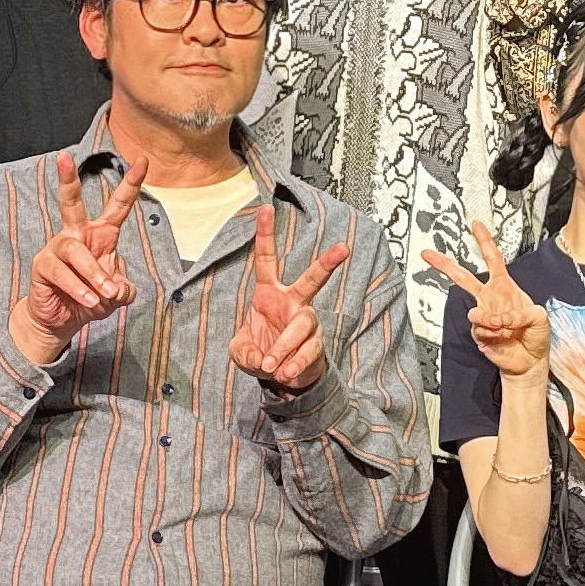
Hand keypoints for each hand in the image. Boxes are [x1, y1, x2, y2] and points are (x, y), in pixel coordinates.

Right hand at [13, 153, 145, 364]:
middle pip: (70, 202)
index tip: (143, 160)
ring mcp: (57, 249)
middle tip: (63, 156)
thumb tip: (120, 288)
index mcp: (100, 234)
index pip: (118, 206)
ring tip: (105, 294)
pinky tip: (89, 300)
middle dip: (67, 179)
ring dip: (94, 275)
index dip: (131, 184)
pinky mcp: (42, 266)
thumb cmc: (89, 300)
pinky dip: (78, 288)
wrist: (61, 321)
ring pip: (76, 252)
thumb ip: (124, 290)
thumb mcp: (116, 297)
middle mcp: (77, 235)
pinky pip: (61, 272)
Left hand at [232, 199, 355, 395]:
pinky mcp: (316, 344)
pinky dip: (294, 363)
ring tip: (271, 365)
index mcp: (269, 293)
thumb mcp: (241, 352)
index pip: (267, 259)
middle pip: (312, 280)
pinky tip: (284, 372)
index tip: (266, 208)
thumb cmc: (260, 353)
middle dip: (327, 264)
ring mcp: (307, 322)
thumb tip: (262, 358)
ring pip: (302, 325)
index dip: (266, 234)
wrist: (280, 377)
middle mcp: (293, 302)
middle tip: (343, 249)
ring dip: (285, 346)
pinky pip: (308, 350)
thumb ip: (246, 352)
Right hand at [418, 224, 549, 380]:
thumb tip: (500, 316)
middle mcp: (490, 299)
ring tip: (504, 327)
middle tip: (428, 254)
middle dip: (445, 265)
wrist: (530, 360)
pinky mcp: (479, 334)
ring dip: (490, 320)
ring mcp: (483, 316)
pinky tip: (502, 337)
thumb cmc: (536, 335)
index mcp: (505, 287)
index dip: (485, 242)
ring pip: (474, 312)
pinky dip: (492, 334)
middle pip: (464, 277)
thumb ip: (522, 312)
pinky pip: (479, 330)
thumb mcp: (540, 317)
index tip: (476, 225)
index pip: (493, 259)